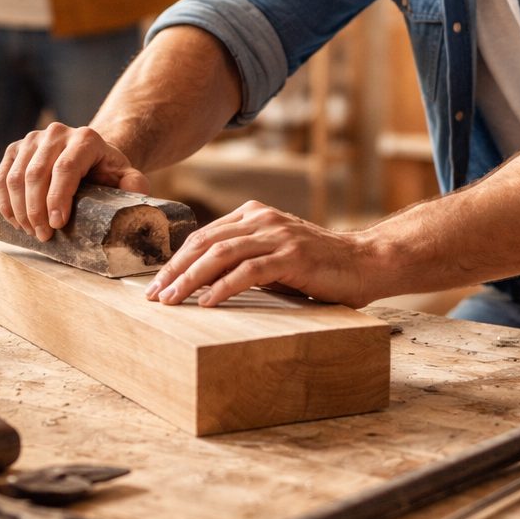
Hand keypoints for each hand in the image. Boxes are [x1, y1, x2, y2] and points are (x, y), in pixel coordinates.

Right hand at [0, 121, 149, 239]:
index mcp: (85, 138)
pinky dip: (4, 201)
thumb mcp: (125, 176)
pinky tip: (13, 219)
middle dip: (36, 210)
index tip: (57, 225)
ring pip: (16, 177)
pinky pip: (1, 176)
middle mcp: (56, 133)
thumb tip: (136, 193)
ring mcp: (32, 139)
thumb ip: (135, 184)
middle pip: (37, 174)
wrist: (87, 157)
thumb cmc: (105, 172)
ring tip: (30, 231)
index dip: (57, 198)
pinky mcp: (15, 149)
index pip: (65, 168)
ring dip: (19, 209)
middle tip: (43, 235)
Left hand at [145, 200, 370, 308]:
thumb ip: (244, 260)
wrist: (366, 262)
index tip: (157, 285)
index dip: (176, 260)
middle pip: (204, 242)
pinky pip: (248, 271)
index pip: (203, 235)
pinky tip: (206, 303)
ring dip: (190, 279)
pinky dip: (223, 287)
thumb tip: (204, 283)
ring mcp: (277, 234)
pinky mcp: (291, 255)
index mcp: (254, 214)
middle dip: (174, 270)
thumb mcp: (275, 257)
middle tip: (153, 296)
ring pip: (220, 254)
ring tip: (171, 301)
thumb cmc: (319, 266)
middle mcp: (261, 219)